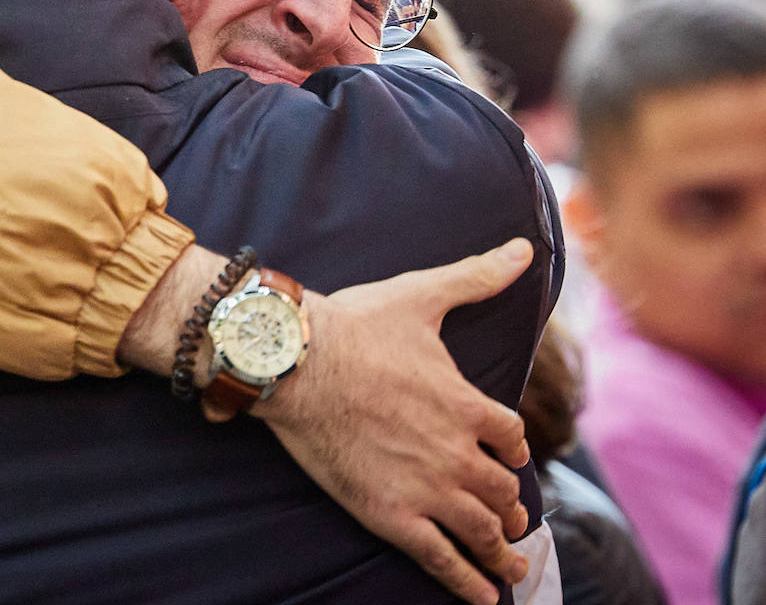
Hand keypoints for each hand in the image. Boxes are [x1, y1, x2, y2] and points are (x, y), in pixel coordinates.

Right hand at [252, 239, 534, 604]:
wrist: (294, 363)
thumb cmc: (353, 326)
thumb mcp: (422, 295)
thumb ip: (477, 277)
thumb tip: (524, 249)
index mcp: (467, 404)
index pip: (510, 438)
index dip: (510, 449)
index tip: (507, 456)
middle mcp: (457, 452)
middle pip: (502, 491)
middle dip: (509, 506)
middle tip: (513, 518)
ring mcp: (426, 488)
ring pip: (482, 531)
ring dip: (503, 551)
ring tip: (513, 565)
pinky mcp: (391, 515)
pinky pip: (442, 560)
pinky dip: (470, 584)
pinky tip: (486, 598)